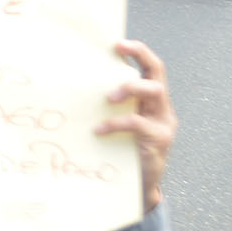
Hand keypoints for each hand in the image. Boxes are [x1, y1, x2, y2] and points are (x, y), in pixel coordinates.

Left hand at [99, 39, 176, 212]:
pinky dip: (116, 123)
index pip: (152, 67)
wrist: (138, 186)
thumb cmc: (121, 150)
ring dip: (129, 89)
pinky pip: (138, 123)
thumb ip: (106, 107)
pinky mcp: (159, 140)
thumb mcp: (115, 123)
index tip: (117, 43)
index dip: (138, 52)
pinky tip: (99, 129)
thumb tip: (68, 87)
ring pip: (154, 92)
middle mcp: (161, 107)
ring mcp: (163, 123)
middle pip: (157, 73)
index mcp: (151, 100)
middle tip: (114, 59)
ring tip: (108, 98)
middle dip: (138, 59)